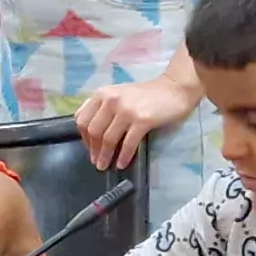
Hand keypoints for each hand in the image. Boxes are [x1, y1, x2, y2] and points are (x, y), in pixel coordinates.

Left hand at [74, 75, 199, 169]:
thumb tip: (91, 135)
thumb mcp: (118, 95)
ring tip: (105, 166)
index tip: (90, 148)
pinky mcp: (142, 120)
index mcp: (102, 93)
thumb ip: (103, 108)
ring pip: (108, 139)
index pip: (82, 119)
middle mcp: (111, 100)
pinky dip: (123, 156)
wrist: (173, 89)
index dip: (83, 137)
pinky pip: (128, 143)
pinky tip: (122, 164)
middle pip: (93, 131)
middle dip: (93, 149)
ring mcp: (126, 110)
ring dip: (105, 156)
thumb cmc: (145, 95)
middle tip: (96, 161)